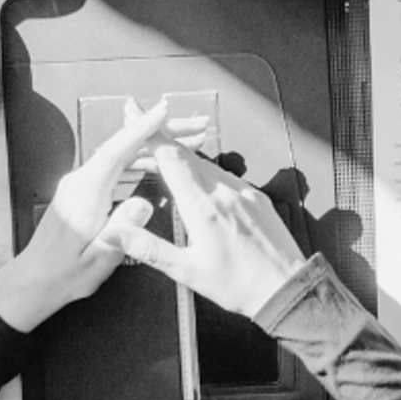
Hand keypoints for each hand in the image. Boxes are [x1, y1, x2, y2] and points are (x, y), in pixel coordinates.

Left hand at [0, 99, 203, 332]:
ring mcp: (80, 183)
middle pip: (123, 145)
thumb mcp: (97, 260)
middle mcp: (80, 182)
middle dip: (160, 131)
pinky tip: (158, 160)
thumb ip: (120, 231)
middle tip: (197, 127)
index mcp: (85, 196)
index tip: (163, 111)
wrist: (33, 281)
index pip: (115, 152)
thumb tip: (143, 205)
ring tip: (188, 141)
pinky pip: (115, 163)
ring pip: (121, 152)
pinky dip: (140, 156)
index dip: (140, 129)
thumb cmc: (64, 275)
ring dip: (154, 143)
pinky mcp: (83, 189)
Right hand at [100, 141, 308, 319]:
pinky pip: (227, 178)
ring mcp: (245, 192)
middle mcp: (225, 192)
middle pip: (187, 156)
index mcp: (203, 207)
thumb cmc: (236, 285)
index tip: (133, 111)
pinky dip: (206, 174)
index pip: (171, 158)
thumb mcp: (186, 270)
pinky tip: (198, 184)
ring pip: (208, 166)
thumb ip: (148, 247)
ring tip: (162, 161)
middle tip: (139, 132)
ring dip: (183, 160)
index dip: (150, 134)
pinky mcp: (259, 198)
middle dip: (161, 142)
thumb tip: (113, 231)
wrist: (287, 288)